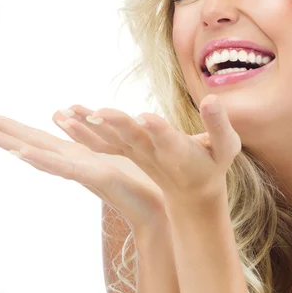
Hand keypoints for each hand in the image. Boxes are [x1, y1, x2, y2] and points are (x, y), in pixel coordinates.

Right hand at [0, 107, 167, 231]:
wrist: (162, 204)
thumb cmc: (138, 177)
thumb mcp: (105, 146)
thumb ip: (79, 131)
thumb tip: (58, 113)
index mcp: (71, 152)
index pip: (31, 135)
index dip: (4, 124)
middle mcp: (68, 161)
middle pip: (26, 141)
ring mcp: (78, 171)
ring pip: (38, 154)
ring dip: (10, 143)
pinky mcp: (96, 177)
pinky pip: (65, 168)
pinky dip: (42, 161)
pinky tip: (22, 153)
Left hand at [73, 94, 240, 212]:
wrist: (191, 192)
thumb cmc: (212, 165)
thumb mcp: (226, 147)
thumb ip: (219, 125)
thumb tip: (211, 99)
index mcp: (179, 152)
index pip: (169, 139)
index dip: (158, 129)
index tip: (145, 118)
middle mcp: (152, 153)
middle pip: (133, 137)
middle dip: (117, 125)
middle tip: (99, 113)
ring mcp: (135, 153)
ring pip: (109, 140)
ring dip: (88, 127)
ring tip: (66, 112)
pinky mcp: (125, 152)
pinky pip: (101, 143)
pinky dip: (83, 132)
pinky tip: (65, 118)